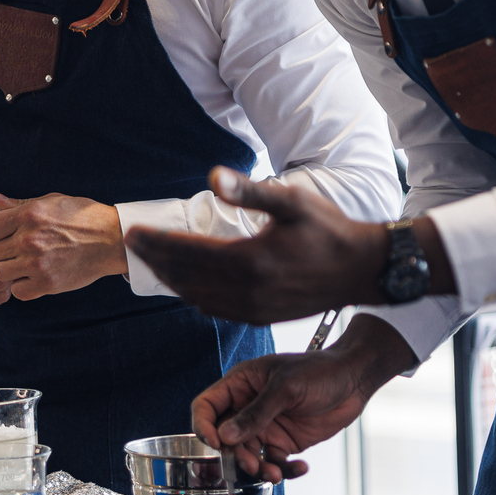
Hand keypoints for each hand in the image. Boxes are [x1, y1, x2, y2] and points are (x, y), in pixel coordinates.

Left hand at [0, 193, 126, 300]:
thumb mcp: (51, 201)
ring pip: (1, 273)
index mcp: (29, 215)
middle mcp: (30, 239)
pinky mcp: (47, 283)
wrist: (111, 240)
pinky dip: (23, 286)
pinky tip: (34, 276)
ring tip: (25, 264)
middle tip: (18, 250)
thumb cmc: (82, 217)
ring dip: (10, 270)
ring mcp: (38, 263)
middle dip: (2, 251)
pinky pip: (17, 291)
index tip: (8, 234)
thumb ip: (20, 204)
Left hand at [124, 167, 386, 322]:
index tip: (134, 233)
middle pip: (186, 277)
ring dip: (172, 281)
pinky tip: (189, 287)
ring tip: (154, 263)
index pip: (188, 251)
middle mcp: (248, 291)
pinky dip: (195, 297)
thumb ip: (250, 190)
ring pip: (198, 297)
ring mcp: (254, 309)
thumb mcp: (293, 201)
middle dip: (156, 260)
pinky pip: (217, 310)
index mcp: (250, 260)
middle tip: (135, 245)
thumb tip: (213, 176)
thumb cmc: (329, 229)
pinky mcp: (262, 318)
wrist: (361, 270)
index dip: (157, 242)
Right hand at [194, 314, 416, 482]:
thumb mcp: (285, 387)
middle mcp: (248, 407)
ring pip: (249, 455)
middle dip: (237, 455)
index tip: (216, 443)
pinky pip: (274, 463)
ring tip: (276, 473)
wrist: (354, 380)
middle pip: (226, 438)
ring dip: (259, 468)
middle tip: (253, 465)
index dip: (203, 425)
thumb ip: (256, 413)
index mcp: (241, 384)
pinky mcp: (284, 442)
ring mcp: (266, 426)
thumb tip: (225, 436)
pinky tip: (301, 467)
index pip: (207, 406)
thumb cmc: (319, 370)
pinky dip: (284, 470)